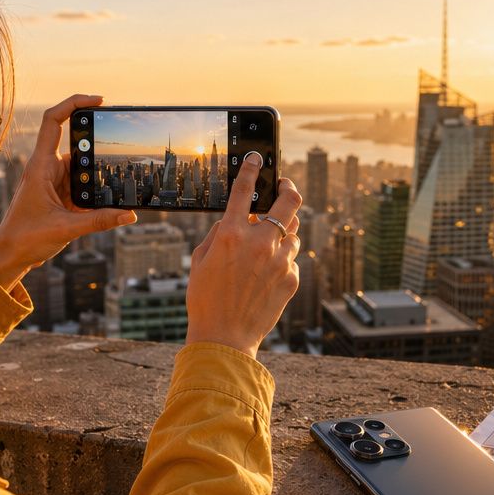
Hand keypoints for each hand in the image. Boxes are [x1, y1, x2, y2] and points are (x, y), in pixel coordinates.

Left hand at [0, 94, 135, 288]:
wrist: (11, 256)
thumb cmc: (25, 239)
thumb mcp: (66, 229)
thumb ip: (99, 221)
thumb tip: (129, 215)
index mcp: (41, 166)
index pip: (53, 122)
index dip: (74, 104)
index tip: (98, 102)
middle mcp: (48, 168)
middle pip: (77, 145)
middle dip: (98, 149)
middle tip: (121, 149)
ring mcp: (55, 181)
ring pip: (84, 168)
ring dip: (98, 177)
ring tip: (115, 186)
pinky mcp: (62, 194)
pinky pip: (84, 185)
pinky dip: (96, 192)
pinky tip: (109, 202)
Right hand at [185, 151, 302, 359]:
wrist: (224, 337)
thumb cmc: (205, 299)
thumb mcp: (200, 260)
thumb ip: (219, 233)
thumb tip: (235, 218)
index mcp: (232, 234)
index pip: (245, 190)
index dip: (252, 168)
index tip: (257, 157)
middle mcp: (259, 243)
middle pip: (289, 201)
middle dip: (289, 187)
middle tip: (285, 185)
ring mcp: (279, 261)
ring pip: (292, 233)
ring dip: (282, 232)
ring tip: (268, 243)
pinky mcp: (291, 279)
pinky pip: (290, 259)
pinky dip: (281, 261)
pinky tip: (265, 275)